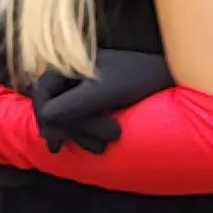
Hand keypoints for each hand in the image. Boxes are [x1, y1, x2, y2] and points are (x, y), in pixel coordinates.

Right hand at [26, 49, 175, 152]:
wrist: (170, 77)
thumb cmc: (139, 80)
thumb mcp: (103, 93)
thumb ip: (71, 105)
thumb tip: (46, 119)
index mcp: (72, 62)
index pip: (42, 92)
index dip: (46, 119)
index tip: (56, 145)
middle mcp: (75, 71)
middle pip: (53, 105)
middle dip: (71, 130)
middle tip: (95, 149)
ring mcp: (86, 84)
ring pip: (67, 114)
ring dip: (82, 135)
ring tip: (103, 149)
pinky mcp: (99, 97)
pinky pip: (81, 117)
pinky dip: (87, 133)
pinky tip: (99, 146)